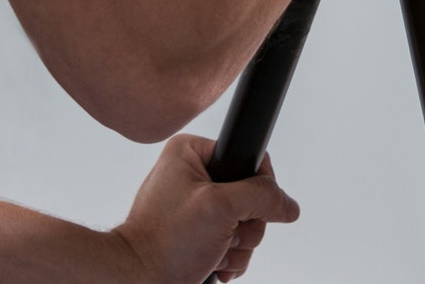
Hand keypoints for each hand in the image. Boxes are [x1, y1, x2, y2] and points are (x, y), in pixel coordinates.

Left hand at [112, 136, 298, 282]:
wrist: (135, 282)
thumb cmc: (164, 243)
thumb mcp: (221, 208)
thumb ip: (263, 196)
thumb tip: (289, 206)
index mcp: (191, 153)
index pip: (250, 159)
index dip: (257, 188)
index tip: (240, 210)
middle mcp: (194, 176)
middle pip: (252, 195)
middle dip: (244, 225)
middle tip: (221, 235)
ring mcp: (196, 206)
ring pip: (246, 221)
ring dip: (237, 244)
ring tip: (212, 253)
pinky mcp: (198, 232)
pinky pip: (234, 239)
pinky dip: (230, 256)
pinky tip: (213, 262)